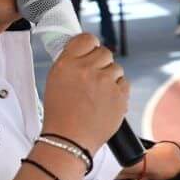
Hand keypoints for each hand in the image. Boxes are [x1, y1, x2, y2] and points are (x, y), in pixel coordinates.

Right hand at [41, 33, 129, 152]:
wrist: (69, 141)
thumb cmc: (60, 114)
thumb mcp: (55, 81)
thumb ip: (71, 63)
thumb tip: (85, 51)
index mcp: (67, 64)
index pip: (86, 39)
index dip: (90, 45)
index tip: (90, 51)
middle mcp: (87, 70)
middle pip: (105, 52)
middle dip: (101, 63)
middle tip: (94, 77)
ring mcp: (105, 82)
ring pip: (116, 68)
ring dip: (110, 77)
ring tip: (98, 94)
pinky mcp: (120, 95)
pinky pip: (124, 84)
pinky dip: (118, 91)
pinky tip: (106, 102)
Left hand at [138, 141, 179, 179]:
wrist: (140, 167)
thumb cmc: (160, 164)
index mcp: (177, 145)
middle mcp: (168, 146)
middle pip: (179, 155)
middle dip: (179, 164)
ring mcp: (159, 151)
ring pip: (169, 160)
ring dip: (169, 167)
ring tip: (168, 175)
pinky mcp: (151, 158)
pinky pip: (160, 165)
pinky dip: (160, 170)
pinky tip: (160, 175)